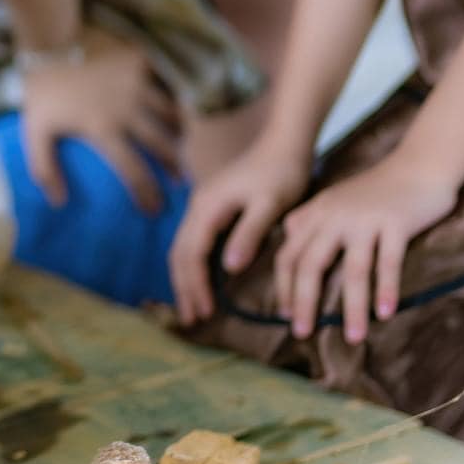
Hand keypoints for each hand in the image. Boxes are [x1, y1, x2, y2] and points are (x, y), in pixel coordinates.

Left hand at [20, 27, 179, 212]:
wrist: (49, 38)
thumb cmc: (41, 89)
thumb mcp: (33, 130)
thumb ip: (43, 168)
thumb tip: (58, 202)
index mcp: (103, 130)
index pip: (134, 172)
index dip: (148, 195)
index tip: (154, 210)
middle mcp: (128, 109)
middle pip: (163, 145)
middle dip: (174, 166)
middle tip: (178, 179)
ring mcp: (138, 84)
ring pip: (172, 114)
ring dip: (178, 132)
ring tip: (179, 142)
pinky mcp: (142, 61)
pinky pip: (167, 82)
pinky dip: (174, 96)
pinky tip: (175, 106)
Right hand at [170, 133, 311, 325]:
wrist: (283, 143)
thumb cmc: (281, 172)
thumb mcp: (270, 204)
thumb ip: (249, 233)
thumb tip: (229, 268)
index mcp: (207, 207)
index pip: (193, 254)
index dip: (196, 285)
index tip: (205, 313)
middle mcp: (197, 208)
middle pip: (180, 254)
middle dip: (184, 288)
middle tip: (192, 321)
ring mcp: (201, 207)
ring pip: (183, 249)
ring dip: (186, 280)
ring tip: (192, 308)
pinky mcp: (211, 209)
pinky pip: (193, 243)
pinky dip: (194, 267)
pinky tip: (202, 281)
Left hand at [272, 154, 455, 342]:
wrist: (419, 165)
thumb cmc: (376, 190)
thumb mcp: (333, 201)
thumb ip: (310, 222)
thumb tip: (289, 248)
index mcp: (316, 214)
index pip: (289, 254)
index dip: (284, 286)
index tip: (284, 314)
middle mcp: (334, 216)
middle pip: (311, 265)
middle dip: (303, 302)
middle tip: (301, 334)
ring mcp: (365, 219)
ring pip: (353, 270)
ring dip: (352, 308)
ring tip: (352, 338)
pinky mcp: (396, 223)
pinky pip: (389, 262)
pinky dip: (386, 289)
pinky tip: (385, 314)